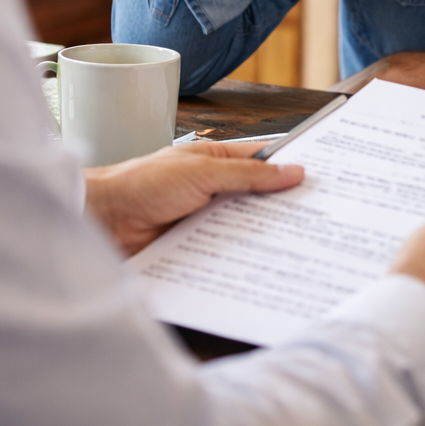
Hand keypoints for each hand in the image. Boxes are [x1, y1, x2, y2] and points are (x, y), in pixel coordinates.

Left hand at [83, 141, 304, 254]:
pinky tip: (263, 265)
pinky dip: (242, 257)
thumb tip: (292, 172)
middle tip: (320, 218)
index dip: (291, 166)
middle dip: (284, 207)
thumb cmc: (142, 183)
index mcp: (218, 161)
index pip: (265, 160)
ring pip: (246, 228)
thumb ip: (248, 174)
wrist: (102, 221)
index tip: (322, 176)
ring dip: (264, 236)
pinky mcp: (196, 247)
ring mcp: (206, 220)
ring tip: (300, 246)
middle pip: (260, 198)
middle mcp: (215, 189)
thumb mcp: (202, 171)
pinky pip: (227, 252)